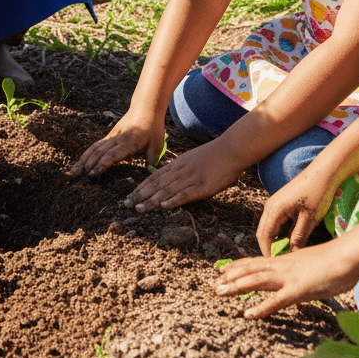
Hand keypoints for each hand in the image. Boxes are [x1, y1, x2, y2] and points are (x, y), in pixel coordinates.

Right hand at [68, 110, 164, 177]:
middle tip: (74, 177)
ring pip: (93, 148)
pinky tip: (80, 163)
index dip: (101, 164)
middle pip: (98, 151)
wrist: (145, 108)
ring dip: (82, 160)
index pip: (112, 154)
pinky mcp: (109, 136)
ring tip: (72, 173)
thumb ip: (151, 161)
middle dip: (86, 164)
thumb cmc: (153, 128)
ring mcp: (111, 136)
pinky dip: (86, 154)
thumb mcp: (156, 145)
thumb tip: (149, 177)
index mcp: (129, 142)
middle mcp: (117, 139)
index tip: (92, 174)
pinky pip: (95, 145)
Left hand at [122, 137, 244, 211]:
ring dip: (151, 200)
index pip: (154, 177)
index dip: (141, 187)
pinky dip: (173, 200)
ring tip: (139, 208)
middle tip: (127, 204)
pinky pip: (185, 194)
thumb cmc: (213, 155)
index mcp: (177, 164)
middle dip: (140, 195)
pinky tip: (164, 206)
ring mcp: (191, 178)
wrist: (231, 149)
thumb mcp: (191, 159)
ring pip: (167, 190)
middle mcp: (180, 171)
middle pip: (156, 184)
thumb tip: (168, 179)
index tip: (130, 195)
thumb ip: (179, 168)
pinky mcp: (202, 186)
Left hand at [215, 245, 358, 317]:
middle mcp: (281, 266)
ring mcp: (288, 277)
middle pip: (251, 270)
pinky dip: (261, 308)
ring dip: (236, 287)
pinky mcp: (298, 290)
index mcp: (284, 260)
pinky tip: (248, 314)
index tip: (223, 270)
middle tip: (214, 285)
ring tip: (220, 293)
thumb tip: (297, 275)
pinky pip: (276, 301)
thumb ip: (300, 269)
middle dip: (231, 277)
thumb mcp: (311, 264)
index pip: (256, 262)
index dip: (238, 266)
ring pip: (256, 281)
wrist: (347, 256)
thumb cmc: (334, 261)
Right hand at [256, 167, 336, 254]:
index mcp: (274, 210)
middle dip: (269, 248)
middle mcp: (269, 207)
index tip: (276, 265)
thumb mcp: (309, 218)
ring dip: (275, 241)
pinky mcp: (279, 204)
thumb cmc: (315, 193)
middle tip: (280, 262)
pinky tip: (291, 240)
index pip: (264, 236)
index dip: (267, 252)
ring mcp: (273, 205)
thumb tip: (292, 253)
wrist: (319, 174)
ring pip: (269, 228)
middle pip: (262, 233)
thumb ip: (299, 236)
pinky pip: (275, 222)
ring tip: (287, 254)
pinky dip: (280, 233)